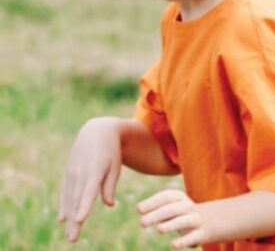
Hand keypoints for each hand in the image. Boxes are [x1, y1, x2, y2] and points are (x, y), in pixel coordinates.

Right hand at [58, 117, 122, 241]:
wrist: (96, 132)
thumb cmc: (111, 151)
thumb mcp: (115, 166)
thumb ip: (110, 185)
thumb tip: (109, 204)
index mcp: (94, 171)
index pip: (88, 192)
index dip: (84, 206)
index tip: (80, 220)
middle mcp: (80, 174)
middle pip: (77, 201)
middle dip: (75, 221)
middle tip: (73, 239)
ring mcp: (72, 174)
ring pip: (70, 199)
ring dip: (69, 217)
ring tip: (70, 234)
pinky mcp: (69, 174)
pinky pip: (66, 192)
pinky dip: (64, 206)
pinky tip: (63, 219)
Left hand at [138, 188, 209, 248]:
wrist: (208, 221)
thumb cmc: (179, 214)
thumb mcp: (169, 207)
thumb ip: (155, 207)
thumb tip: (139, 208)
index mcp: (179, 198)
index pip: (167, 197)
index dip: (153, 202)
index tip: (139, 209)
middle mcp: (188, 207)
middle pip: (173, 209)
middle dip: (158, 214)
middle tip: (142, 222)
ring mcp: (196, 220)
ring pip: (184, 221)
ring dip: (171, 225)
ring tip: (159, 230)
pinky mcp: (200, 234)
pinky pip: (192, 237)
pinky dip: (183, 241)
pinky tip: (173, 245)